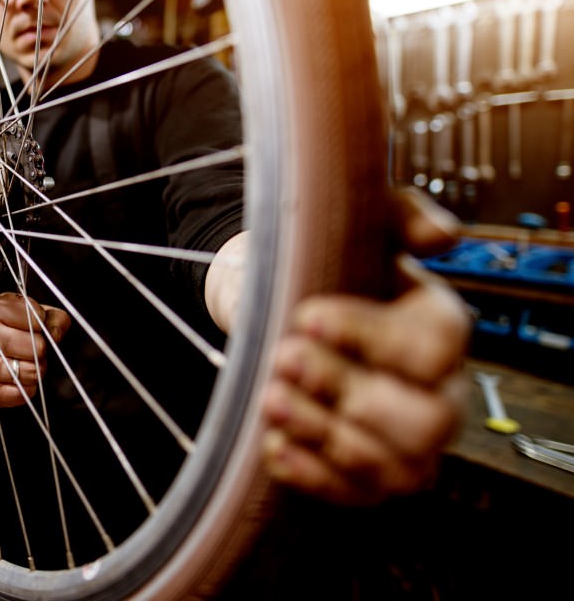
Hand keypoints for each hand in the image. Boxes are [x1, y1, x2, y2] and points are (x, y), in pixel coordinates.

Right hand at [0, 293, 70, 407]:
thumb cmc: (12, 329)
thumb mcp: (32, 313)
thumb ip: (53, 318)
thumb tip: (55, 334)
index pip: (37, 319)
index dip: (43, 325)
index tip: (35, 326)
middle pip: (37, 348)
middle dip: (42, 350)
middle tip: (33, 348)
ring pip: (32, 373)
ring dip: (36, 369)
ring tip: (26, 362)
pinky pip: (23, 393)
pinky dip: (28, 388)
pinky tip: (19, 378)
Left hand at [261, 188, 470, 504]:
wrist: (287, 307)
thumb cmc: (332, 264)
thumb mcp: (364, 224)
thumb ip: (401, 215)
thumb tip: (440, 235)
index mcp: (441, 329)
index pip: (435, 349)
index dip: (372, 337)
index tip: (307, 317)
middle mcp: (440, 393)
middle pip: (425, 420)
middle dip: (346, 390)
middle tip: (283, 358)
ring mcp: (410, 443)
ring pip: (393, 465)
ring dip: (324, 434)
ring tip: (269, 398)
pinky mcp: (371, 477)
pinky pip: (355, 495)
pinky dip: (311, 475)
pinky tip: (272, 445)